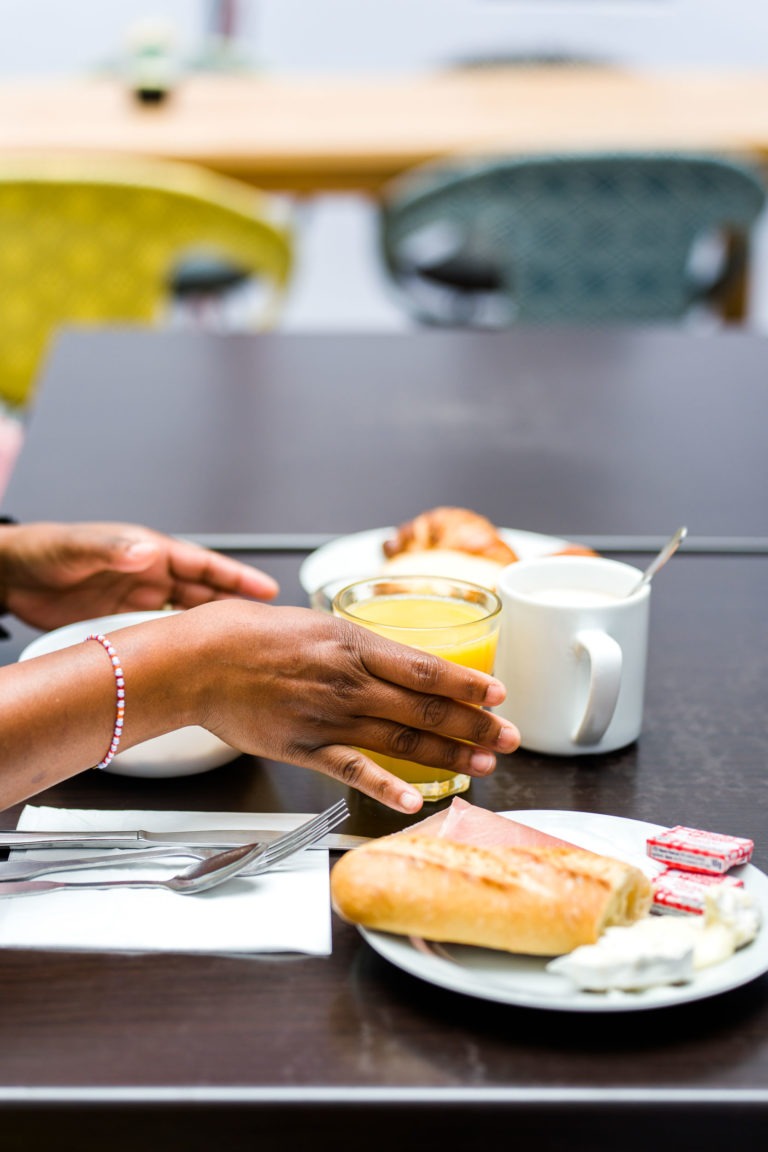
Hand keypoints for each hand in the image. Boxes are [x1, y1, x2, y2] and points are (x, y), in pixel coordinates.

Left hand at [0, 521, 277, 630]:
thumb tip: (147, 552)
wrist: (13, 577)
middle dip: (235, 606)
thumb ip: (114, 550)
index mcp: (148, 551)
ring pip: (187, 616)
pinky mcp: (123, 621)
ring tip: (239, 646)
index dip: (237, 577)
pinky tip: (194, 660)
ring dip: (211, 628)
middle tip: (264, 626)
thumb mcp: (80, 547)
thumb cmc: (45, 551)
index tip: (266, 589)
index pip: (204, 564)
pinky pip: (161, 634)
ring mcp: (138, 599)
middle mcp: (150, 574)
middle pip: (204, 592)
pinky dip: (180, 644)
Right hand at [172, 602, 519, 812]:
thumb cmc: (249, 633)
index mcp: (354, 643)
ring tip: (484, 767)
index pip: (427, 667)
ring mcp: (329, 717)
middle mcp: (350, 681)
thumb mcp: (312, 621)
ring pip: (402, 739)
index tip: (500, 694)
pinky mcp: (305, 748)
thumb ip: (352, 645)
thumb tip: (384, 658)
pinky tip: (415, 800)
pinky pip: (353, 771)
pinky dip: (386, 787)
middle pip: (427, 706)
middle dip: (475, 725)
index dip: (469, 683)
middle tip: (510, 739)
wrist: (198, 660)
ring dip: (448, 755)